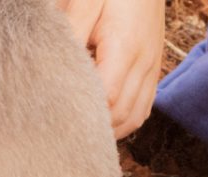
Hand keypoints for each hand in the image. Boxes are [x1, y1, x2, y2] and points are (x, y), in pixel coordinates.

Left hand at [58, 0, 165, 137]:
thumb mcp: (86, 0)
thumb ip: (72, 30)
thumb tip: (53, 63)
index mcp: (124, 47)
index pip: (106, 97)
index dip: (84, 111)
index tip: (57, 116)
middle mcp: (143, 63)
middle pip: (120, 114)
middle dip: (94, 127)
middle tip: (62, 131)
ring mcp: (151, 68)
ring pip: (134, 117)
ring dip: (110, 130)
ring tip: (82, 132)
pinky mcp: (153, 69)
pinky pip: (144, 108)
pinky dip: (125, 121)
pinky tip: (106, 122)